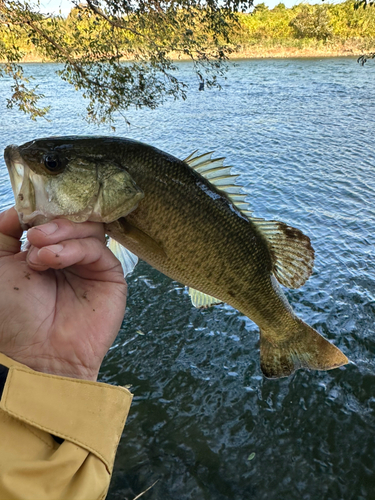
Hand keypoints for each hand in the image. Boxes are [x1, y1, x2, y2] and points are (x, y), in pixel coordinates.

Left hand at [0, 207, 126, 380]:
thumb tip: (21, 208)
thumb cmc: (11, 316)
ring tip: (39, 254)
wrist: (32, 354)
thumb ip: (5, 231)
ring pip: (89, 229)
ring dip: (61, 234)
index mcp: (45, 252)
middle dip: (53, 221)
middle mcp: (70, 257)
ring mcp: (91, 267)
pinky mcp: (110, 277)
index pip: (54, 217)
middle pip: (75, 219)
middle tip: (33, 235)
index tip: (29, 211)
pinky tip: (53, 260)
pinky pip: (98, 249)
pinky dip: (75, 248)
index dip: (44, 209)